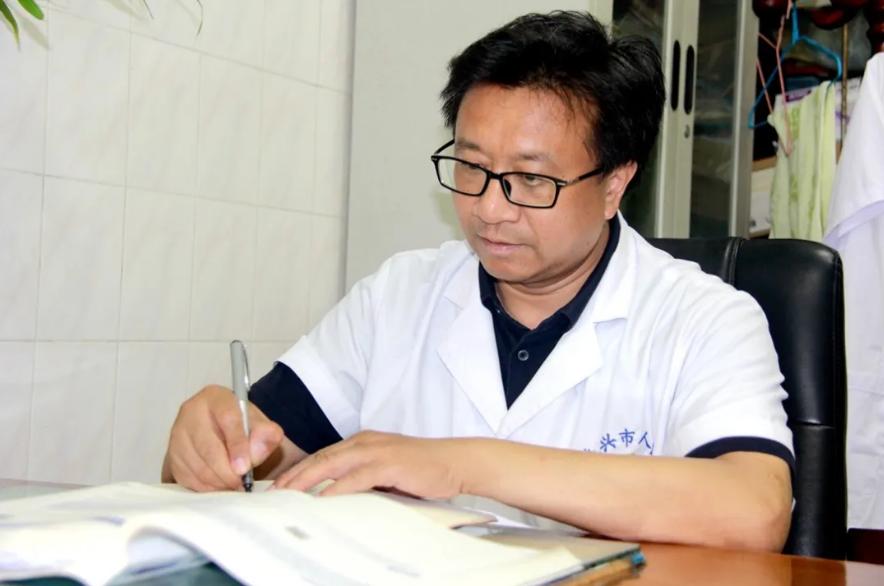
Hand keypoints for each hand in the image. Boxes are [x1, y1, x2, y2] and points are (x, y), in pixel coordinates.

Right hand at [163, 385, 283, 491]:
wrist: (222, 431)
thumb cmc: (241, 426)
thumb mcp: (260, 425)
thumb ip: (266, 435)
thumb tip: (255, 452)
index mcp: (216, 398)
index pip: (228, 419)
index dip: (237, 446)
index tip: (245, 468)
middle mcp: (191, 412)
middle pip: (208, 447)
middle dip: (227, 471)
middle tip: (241, 483)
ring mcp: (177, 434)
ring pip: (197, 466)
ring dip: (218, 482)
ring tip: (234, 485)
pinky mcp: (171, 456)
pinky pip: (187, 478)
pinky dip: (206, 488)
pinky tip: (220, 485)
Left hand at [271, 431, 466, 498]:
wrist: (456, 462)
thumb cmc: (424, 470)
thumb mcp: (387, 472)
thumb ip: (364, 480)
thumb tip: (339, 498)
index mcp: (363, 442)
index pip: (323, 456)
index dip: (299, 471)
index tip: (280, 487)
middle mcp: (365, 442)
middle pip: (320, 459)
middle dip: (293, 477)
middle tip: (272, 494)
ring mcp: (376, 450)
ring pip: (331, 465)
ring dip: (306, 481)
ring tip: (286, 496)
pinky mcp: (388, 463)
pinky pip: (355, 477)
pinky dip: (335, 489)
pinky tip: (321, 500)